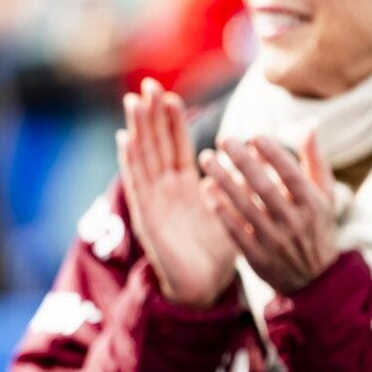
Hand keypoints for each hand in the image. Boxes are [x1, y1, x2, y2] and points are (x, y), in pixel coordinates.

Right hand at [116, 77, 238, 307]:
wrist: (204, 287)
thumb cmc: (218, 252)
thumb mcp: (232, 210)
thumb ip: (237, 186)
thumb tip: (246, 160)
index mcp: (184, 187)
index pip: (176, 146)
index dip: (172, 122)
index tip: (171, 95)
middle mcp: (164, 190)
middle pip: (156, 145)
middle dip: (151, 115)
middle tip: (147, 84)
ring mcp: (153, 201)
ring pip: (144, 157)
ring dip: (139, 129)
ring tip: (134, 102)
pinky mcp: (147, 216)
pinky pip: (137, 183)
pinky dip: (130, 160)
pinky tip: (125, 139)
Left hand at [200, 132, 338, 293]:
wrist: (314, 279)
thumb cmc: (316, 225)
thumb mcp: (325, 195)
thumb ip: (315, 160)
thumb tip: (309, 126)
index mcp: (312, 204)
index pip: (291, 175)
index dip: (273, 154)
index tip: (253, 135)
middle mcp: (294, 222)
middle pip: (264, 188)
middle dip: (242, 161)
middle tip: (223, 138)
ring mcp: (274, 241)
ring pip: (244, 207)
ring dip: (223, 181)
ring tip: (207, 159)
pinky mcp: (256, 256)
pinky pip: (234, 230)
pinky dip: (220, 209)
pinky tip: (206, 188)